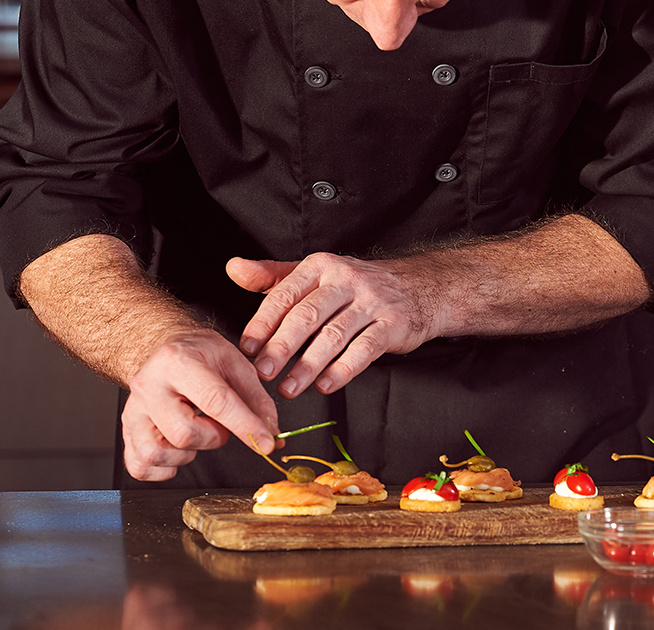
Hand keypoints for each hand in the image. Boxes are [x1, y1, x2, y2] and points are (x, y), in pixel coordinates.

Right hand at [120, 328, 279, 480]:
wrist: (164, 350)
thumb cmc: (199, 355)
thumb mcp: (234, 362)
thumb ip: (256, 398)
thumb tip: (271, 433)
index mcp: (179, 362)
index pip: (215, 401)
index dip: (245, 426)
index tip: (266, 443)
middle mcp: (149, 386)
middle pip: (184, 433)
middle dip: (213, 438)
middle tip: (219, 425)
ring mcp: (133, 411)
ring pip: (157, 453)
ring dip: (187, 454)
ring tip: (197, 433)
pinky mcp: (126, 431)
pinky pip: (140, 466)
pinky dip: (164, 468)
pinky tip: (178, 449)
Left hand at [226, 253, 438, 397]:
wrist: (419, 286)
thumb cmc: (358, 286)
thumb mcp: (316, 273)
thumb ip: (273, 275)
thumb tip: (234, 268)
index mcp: (321, 266)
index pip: (285, 294)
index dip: (263, 323)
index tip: (247, 348)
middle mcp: (347, 279)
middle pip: (308, 315)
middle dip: (282, 347)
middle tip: (263, 372)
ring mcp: (372, 301)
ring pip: (334, 335)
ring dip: (308, 365)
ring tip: (288, 388)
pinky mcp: (393, 324)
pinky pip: (365, 349)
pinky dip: (343, 370)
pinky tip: (325, 385)